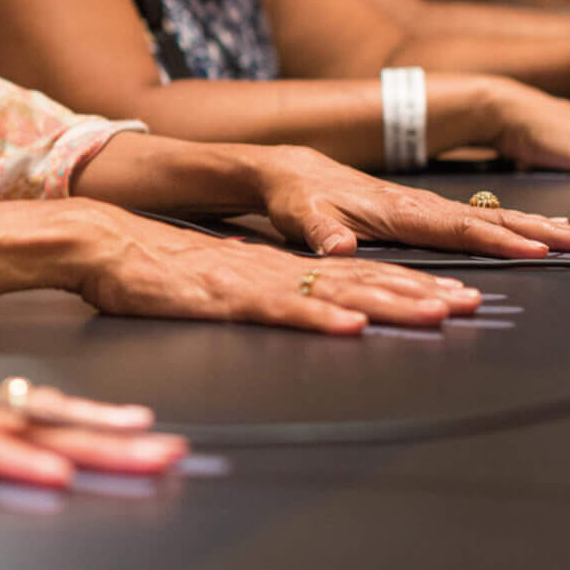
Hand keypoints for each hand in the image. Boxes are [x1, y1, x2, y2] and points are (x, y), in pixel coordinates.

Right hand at [63, 198, 485, 331]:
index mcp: (274, 271)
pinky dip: (317, 319)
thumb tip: (304, 315)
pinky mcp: (222, 297)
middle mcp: (273, 272)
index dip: (407, 288)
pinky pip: (278, 310)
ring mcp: (250, 282)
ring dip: (388, 303)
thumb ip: (257, 299)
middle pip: (359, 283)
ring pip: (332, 293)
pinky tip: (350, 326)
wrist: (98, 243)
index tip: (454, 298)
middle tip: (471, 303)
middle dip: (419, 294)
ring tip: (436, 313)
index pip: (354, 278)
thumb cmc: (149, 270)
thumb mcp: (215, 286)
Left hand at [252, 143, 569, 258]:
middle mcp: (423, 205)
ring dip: (543, 225)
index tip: (538, 251)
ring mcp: (430, 206)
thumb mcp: (300, 216)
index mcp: (399, 210)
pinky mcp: (431, 210)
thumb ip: (320, 233)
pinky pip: (486, 217)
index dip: (498, 241)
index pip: (458, 227)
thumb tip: (338, 248)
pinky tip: (548, 231)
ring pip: (496, 216)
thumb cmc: (297, 197)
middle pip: (493, 218)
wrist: (291, 170)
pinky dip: (521, 224)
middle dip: (543, 230)